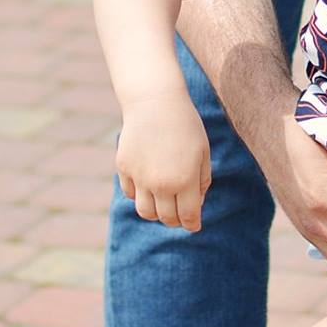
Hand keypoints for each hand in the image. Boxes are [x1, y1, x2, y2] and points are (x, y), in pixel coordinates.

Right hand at [117, 100, 210, 230]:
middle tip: (181, 215)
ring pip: (146, 212)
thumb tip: (195, 205)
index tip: (194, 225)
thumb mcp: (203, 152)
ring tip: (164, 202)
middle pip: (167, 218)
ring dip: (157, 212)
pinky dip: (140, 195)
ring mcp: (140, 177)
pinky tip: (149, 184)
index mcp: (184, 180)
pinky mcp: (124, 168)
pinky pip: (131, 194)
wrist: (155, 102)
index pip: (188, 216)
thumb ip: (202, 181)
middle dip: (176, 220)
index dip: (193, 224)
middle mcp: (160, 183)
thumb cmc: (185, 126)